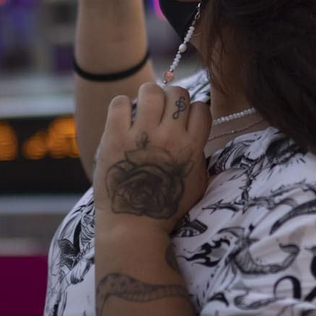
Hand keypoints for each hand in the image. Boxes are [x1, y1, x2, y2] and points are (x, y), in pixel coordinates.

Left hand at [93, 83, 210, 240]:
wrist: (132, 225)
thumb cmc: (165, 208)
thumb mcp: (197, 183)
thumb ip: (199, 154)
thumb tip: (195, 130)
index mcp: (192, 148)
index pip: (201, 108)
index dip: (192, 110)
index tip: (182, 119)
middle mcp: (169, 137)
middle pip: (178, 93)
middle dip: (171, 98)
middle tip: (162, 112)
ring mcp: (141, 135)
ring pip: (151, 90)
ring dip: (148, 96)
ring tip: (143, 110)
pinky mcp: (115, 136)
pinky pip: (120, 102)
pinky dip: (122, 106)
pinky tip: (123, 118)